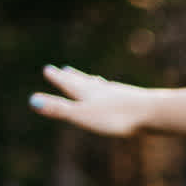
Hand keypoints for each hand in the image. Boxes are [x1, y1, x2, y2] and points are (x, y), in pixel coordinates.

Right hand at [29, 65, 154, 136]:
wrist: (153, 113)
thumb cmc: (116, 116)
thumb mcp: (83, 115)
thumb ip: (60, 109)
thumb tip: (32, 101)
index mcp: (89, 94)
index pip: (69, 84)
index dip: (58, 79)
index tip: (49, 69)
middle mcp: (104, 90)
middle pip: (86, 82)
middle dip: (74, 77)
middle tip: (66, 68)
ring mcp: (122, 94)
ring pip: (104, 87)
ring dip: (95, 83)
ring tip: (94, 79)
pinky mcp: (137, 102)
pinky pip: (121, 95)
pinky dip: (115, 93)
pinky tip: (122, 96)